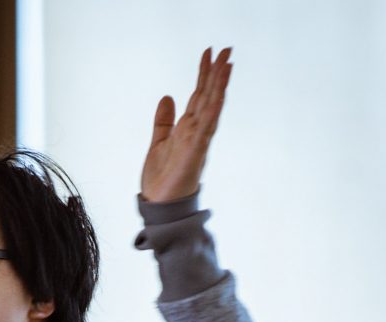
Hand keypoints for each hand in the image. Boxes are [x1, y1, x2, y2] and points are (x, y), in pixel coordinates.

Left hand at [141, 47, 232, 202]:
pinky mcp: (194, 155)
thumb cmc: (161, 180)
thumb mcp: (158, 143)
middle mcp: (196, 133)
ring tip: (227, 64)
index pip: (198, 96)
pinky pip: (206, 131)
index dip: (203, 75)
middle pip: (208, 97)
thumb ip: (163, 121)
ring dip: (219, 87)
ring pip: (211, 109)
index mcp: (187, 129)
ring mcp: (197, 143)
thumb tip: (167, 97)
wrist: (159, 207)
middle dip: (216, 74)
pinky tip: (217, 98)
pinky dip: (212, 113)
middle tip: (226, 49)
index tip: (209, 53)